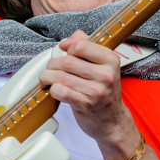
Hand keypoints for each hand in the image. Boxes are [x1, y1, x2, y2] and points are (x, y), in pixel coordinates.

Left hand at [38, 30, 139, 159]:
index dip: (67, 47)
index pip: (81, 45)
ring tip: (48, 79)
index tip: (64, 52)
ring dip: (48, 76)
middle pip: (66, 61)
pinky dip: (52, 90)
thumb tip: (69, 39)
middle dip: (53, 63)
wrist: (112, 121)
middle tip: (52, 68)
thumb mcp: (103, 66)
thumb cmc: (104, 91)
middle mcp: (106, 75)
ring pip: (59, 76)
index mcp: (111, 60)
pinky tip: (55, 90)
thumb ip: (87, 46)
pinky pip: (59, 91)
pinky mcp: (85, 105)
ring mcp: (96, 91)